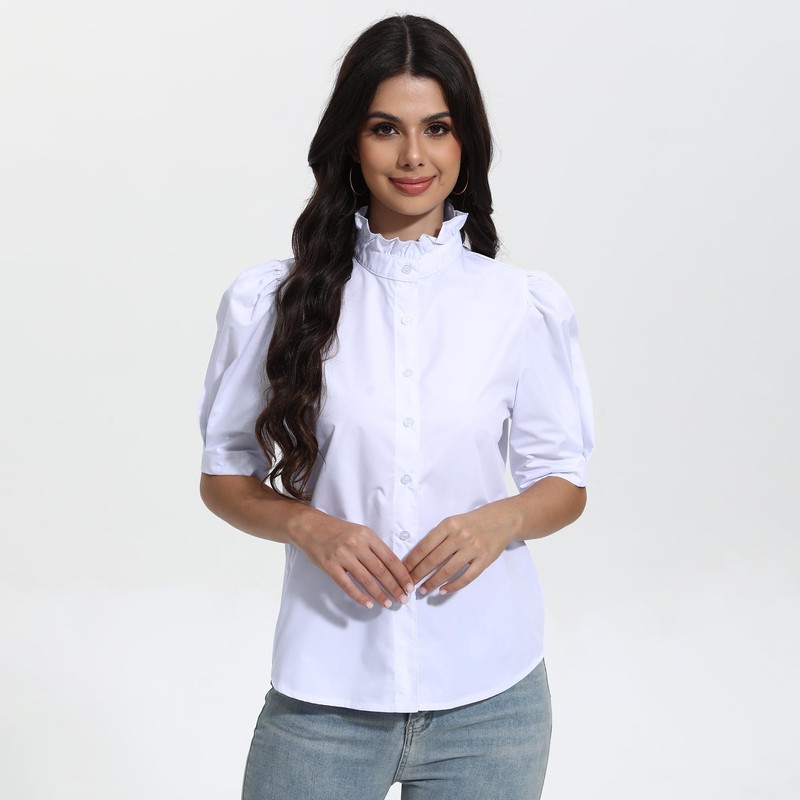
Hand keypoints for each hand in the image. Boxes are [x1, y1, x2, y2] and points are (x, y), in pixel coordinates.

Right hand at [292, 512, 414, 609]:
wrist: (311, 527)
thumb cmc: (338, 531)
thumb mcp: (360, 532)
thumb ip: (374, 548)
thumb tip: (393, 568)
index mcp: (367, 535)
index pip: (390, 558)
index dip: (401, 574)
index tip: (409, 586)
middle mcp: (356, 544)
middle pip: (381, 570)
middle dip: (394, 587)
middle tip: (403, 599)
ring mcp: (342, 556)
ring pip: (366, 579)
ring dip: (379, 594)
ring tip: (388, 603)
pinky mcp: (330, 566)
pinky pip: (347, 585)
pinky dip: (359, 596)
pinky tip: (368, 604)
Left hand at [402, 504, 517, 595]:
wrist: (501, 520)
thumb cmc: (472, 522)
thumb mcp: (453, 522)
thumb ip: (438, 536)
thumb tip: (417, 556)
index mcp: (448, 525)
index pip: (425, 546)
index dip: (412, 561)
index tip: (402, 571)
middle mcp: (459, 536)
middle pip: (433, 560)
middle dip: (418, 574)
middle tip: (408, 585)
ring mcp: (473, 548)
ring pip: (448, 570)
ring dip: (433, 582)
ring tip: (423, 590)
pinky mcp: (484, 559)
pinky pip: (466, 576)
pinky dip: (453, 585)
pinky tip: (443, 590)